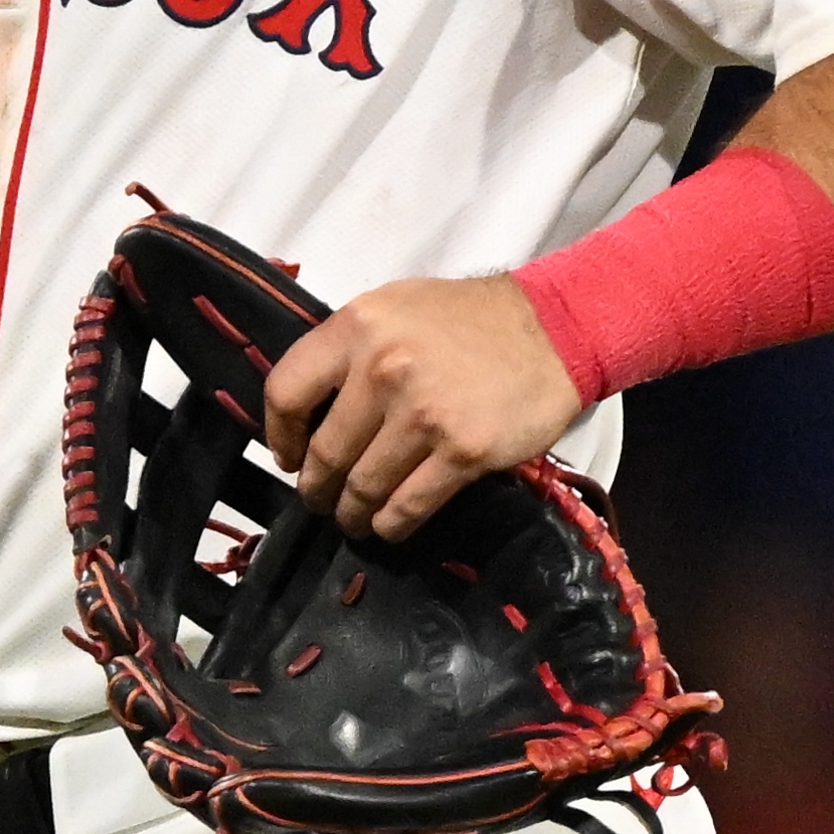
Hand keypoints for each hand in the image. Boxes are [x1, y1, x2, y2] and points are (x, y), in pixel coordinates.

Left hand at [258, 275, 584, 542]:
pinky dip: (390, 524)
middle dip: (316, 487)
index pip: (286, 392)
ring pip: (363, 485)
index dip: (280, 435)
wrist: (553, 328)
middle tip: (318, 499)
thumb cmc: (468, 319)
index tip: (288, 457)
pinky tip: (386, 526)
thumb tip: (309, 406)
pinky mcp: (464, 452)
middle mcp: (383, 369)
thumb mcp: (392, 308)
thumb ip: (347, 349)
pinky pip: (408, 504)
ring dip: (351, 512)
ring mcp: (424, 414)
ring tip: (352, 517)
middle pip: (326, 452)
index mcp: (356, 327)